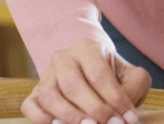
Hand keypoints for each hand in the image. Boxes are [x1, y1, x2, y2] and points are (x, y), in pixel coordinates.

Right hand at [20, 37, 149, 123]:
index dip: (114, 99)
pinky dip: (41, 119)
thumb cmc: (118, 78)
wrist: (97, 79)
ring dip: (69, 116)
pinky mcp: (34, 94)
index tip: (127, 118)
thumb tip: (124, 116)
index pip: (99, 75)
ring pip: (49, 96)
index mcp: (87, 48)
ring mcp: (45, 76)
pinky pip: (29, 106)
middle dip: (94, 109)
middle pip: (73, 86)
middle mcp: (63, 58)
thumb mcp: (134, 78)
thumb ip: (132, 90)